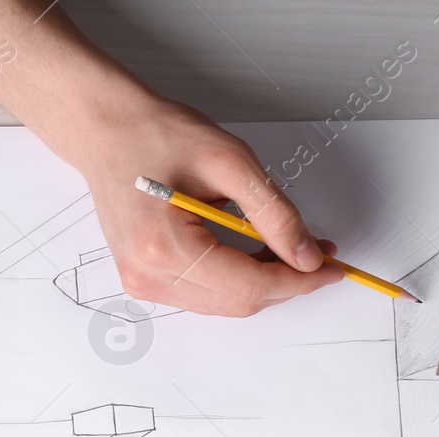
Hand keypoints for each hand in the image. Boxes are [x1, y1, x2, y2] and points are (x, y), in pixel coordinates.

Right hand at [66, 93, 341, 316]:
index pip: (251, 286)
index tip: (331, 267)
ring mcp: (142, 283)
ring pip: (226, 304)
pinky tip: (252, 251)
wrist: (106, 130)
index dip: (299, 280)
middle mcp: (149, 276)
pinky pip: (206, 295)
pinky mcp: (145, 280)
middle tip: (317, 253)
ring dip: (263, 282)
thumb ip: (274, 214)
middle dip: (286, 282)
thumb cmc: (157, 135)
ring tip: (285, 246)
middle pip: (240, 302)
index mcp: (165, 248)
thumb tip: (307, 257)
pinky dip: (237, 279)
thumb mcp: (229, 163)